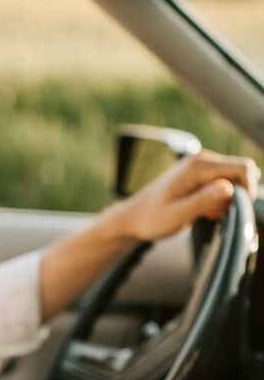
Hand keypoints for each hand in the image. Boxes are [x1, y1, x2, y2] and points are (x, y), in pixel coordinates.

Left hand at [115, 150, 259, 242]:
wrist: (133, 218)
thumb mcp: (176, 216)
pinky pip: (224, 186)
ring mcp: (202, 167)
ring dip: (227, 201)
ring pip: (234, 181)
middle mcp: (203, 160)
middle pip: (242, 173)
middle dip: (237, 197)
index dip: (247, 191)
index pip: (243, 169)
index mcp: (198, 166)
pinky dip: (220, 201)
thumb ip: (203, 201)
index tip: (234, 212)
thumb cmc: (151, 219)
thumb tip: (229, 189)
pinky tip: (203, 212)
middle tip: (213, 215)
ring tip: (205, 214)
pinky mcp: (202, 176)